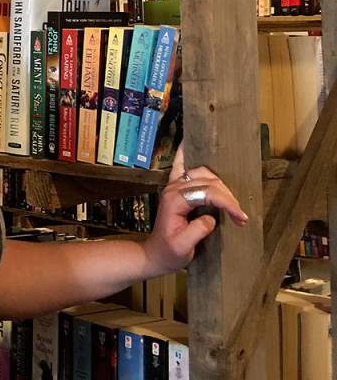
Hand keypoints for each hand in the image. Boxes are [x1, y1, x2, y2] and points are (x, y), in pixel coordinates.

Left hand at [142, 142, 249, 275]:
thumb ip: (197, 231)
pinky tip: (188, 142)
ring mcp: (174, 186)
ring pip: (203, 173)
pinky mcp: (176, 188)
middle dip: (228, 197)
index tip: (241, 218)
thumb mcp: (183, 247)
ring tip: (232, 204)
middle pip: (208, 181)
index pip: (207, 194)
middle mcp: (173, 188)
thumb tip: (212, 218)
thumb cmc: (169, 253)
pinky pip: (181, 166)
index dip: (227, 204)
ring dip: (221, 185)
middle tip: (240, 216)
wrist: (155, 255)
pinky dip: (186, 154)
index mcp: (175, 201)